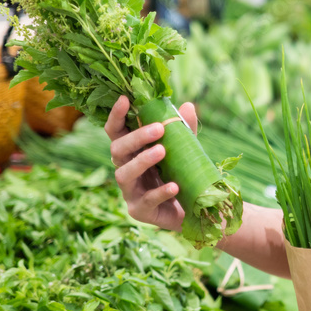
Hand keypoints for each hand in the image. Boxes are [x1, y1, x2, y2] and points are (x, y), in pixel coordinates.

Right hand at [104, 95, 198, 232]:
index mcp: (132, 150)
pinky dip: (160, 192)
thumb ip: (184, 129)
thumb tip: (188, 105)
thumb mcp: (184, 148)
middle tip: (159, 128)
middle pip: (118, 149)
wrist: (194, 207)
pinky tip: (174, 186)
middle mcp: (125, 168)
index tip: (125, 98)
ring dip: (142, 161)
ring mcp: (130, 191)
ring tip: (162, 151)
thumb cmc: (181, 172)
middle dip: (136, 137)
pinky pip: (146, 200)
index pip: (116, 131)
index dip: (116, 115)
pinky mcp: (139, 211)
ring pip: (124, 174)